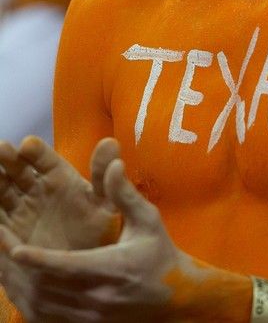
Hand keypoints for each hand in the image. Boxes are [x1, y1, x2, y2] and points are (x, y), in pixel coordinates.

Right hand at [0, 137, 119, 250]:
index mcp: (57, 176)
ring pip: (1, 189)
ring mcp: (17, 208)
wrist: (81, 271)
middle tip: (1, 148)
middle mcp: (34, 188)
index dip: (35, 151)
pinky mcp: (7, 231)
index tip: (28, 144)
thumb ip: (104, 177)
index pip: (43, 158)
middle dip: (7, 157)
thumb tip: (110, 142)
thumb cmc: (95, 232)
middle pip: (16, 169)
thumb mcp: (103, 204)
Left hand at [2, 159, 198, 322]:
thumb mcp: (147, 219)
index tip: (15, 247)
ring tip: (0, 257)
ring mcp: (90, 316)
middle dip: (18, 269)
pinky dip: (28, 301)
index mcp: (112, 268)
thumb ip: (125, 194)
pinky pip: (48, 317)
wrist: (175, 297)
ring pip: (43, 306)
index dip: (40, 259)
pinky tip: (16, 282)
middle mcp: (97, 297)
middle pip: (48, 288)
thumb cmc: (159, 252)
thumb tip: (114, 163)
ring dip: (19, 284)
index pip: (68, 266)